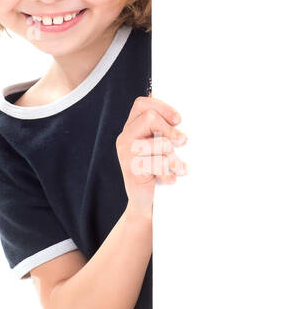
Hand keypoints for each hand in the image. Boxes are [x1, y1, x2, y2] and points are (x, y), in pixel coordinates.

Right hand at [116, 95, 188, 212]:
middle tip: (183, 141)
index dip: (162, 107)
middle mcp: (125, 137)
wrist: (146, 204)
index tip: (178, 120)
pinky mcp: (130, 169)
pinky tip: (171, 178)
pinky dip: (168, 172)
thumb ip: (165, 132)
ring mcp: (125, 153)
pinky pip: (156, 163)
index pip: (142, 105)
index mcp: (132, 128)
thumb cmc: (157, 172)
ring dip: (172, 156)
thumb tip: (181, 120)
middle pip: (150, 118)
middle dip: (171, 130)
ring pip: (157, 142)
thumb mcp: (162, 148)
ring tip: (178, 167)